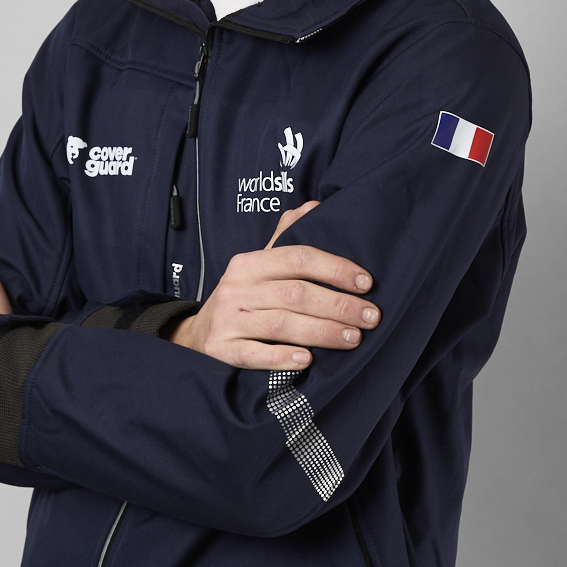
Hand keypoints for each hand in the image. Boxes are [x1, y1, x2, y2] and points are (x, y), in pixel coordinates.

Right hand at [167, 202, 380, 369]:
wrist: (196, 334)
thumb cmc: (242, 298)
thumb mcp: (257, 265)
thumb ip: (286, 237)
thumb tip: (315, 206)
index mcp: (249, 263)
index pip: (297, 258)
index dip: (335, 269)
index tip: (365, 283)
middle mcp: (237, 288)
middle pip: (295, 293)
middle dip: (339, 305)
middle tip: (370, 317)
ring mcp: (228, 319)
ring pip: (281, 324)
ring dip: (322, 332)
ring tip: (353, 338)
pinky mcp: (222, 350)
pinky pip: (254, 354)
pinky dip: (282, 357)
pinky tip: (308, 360)